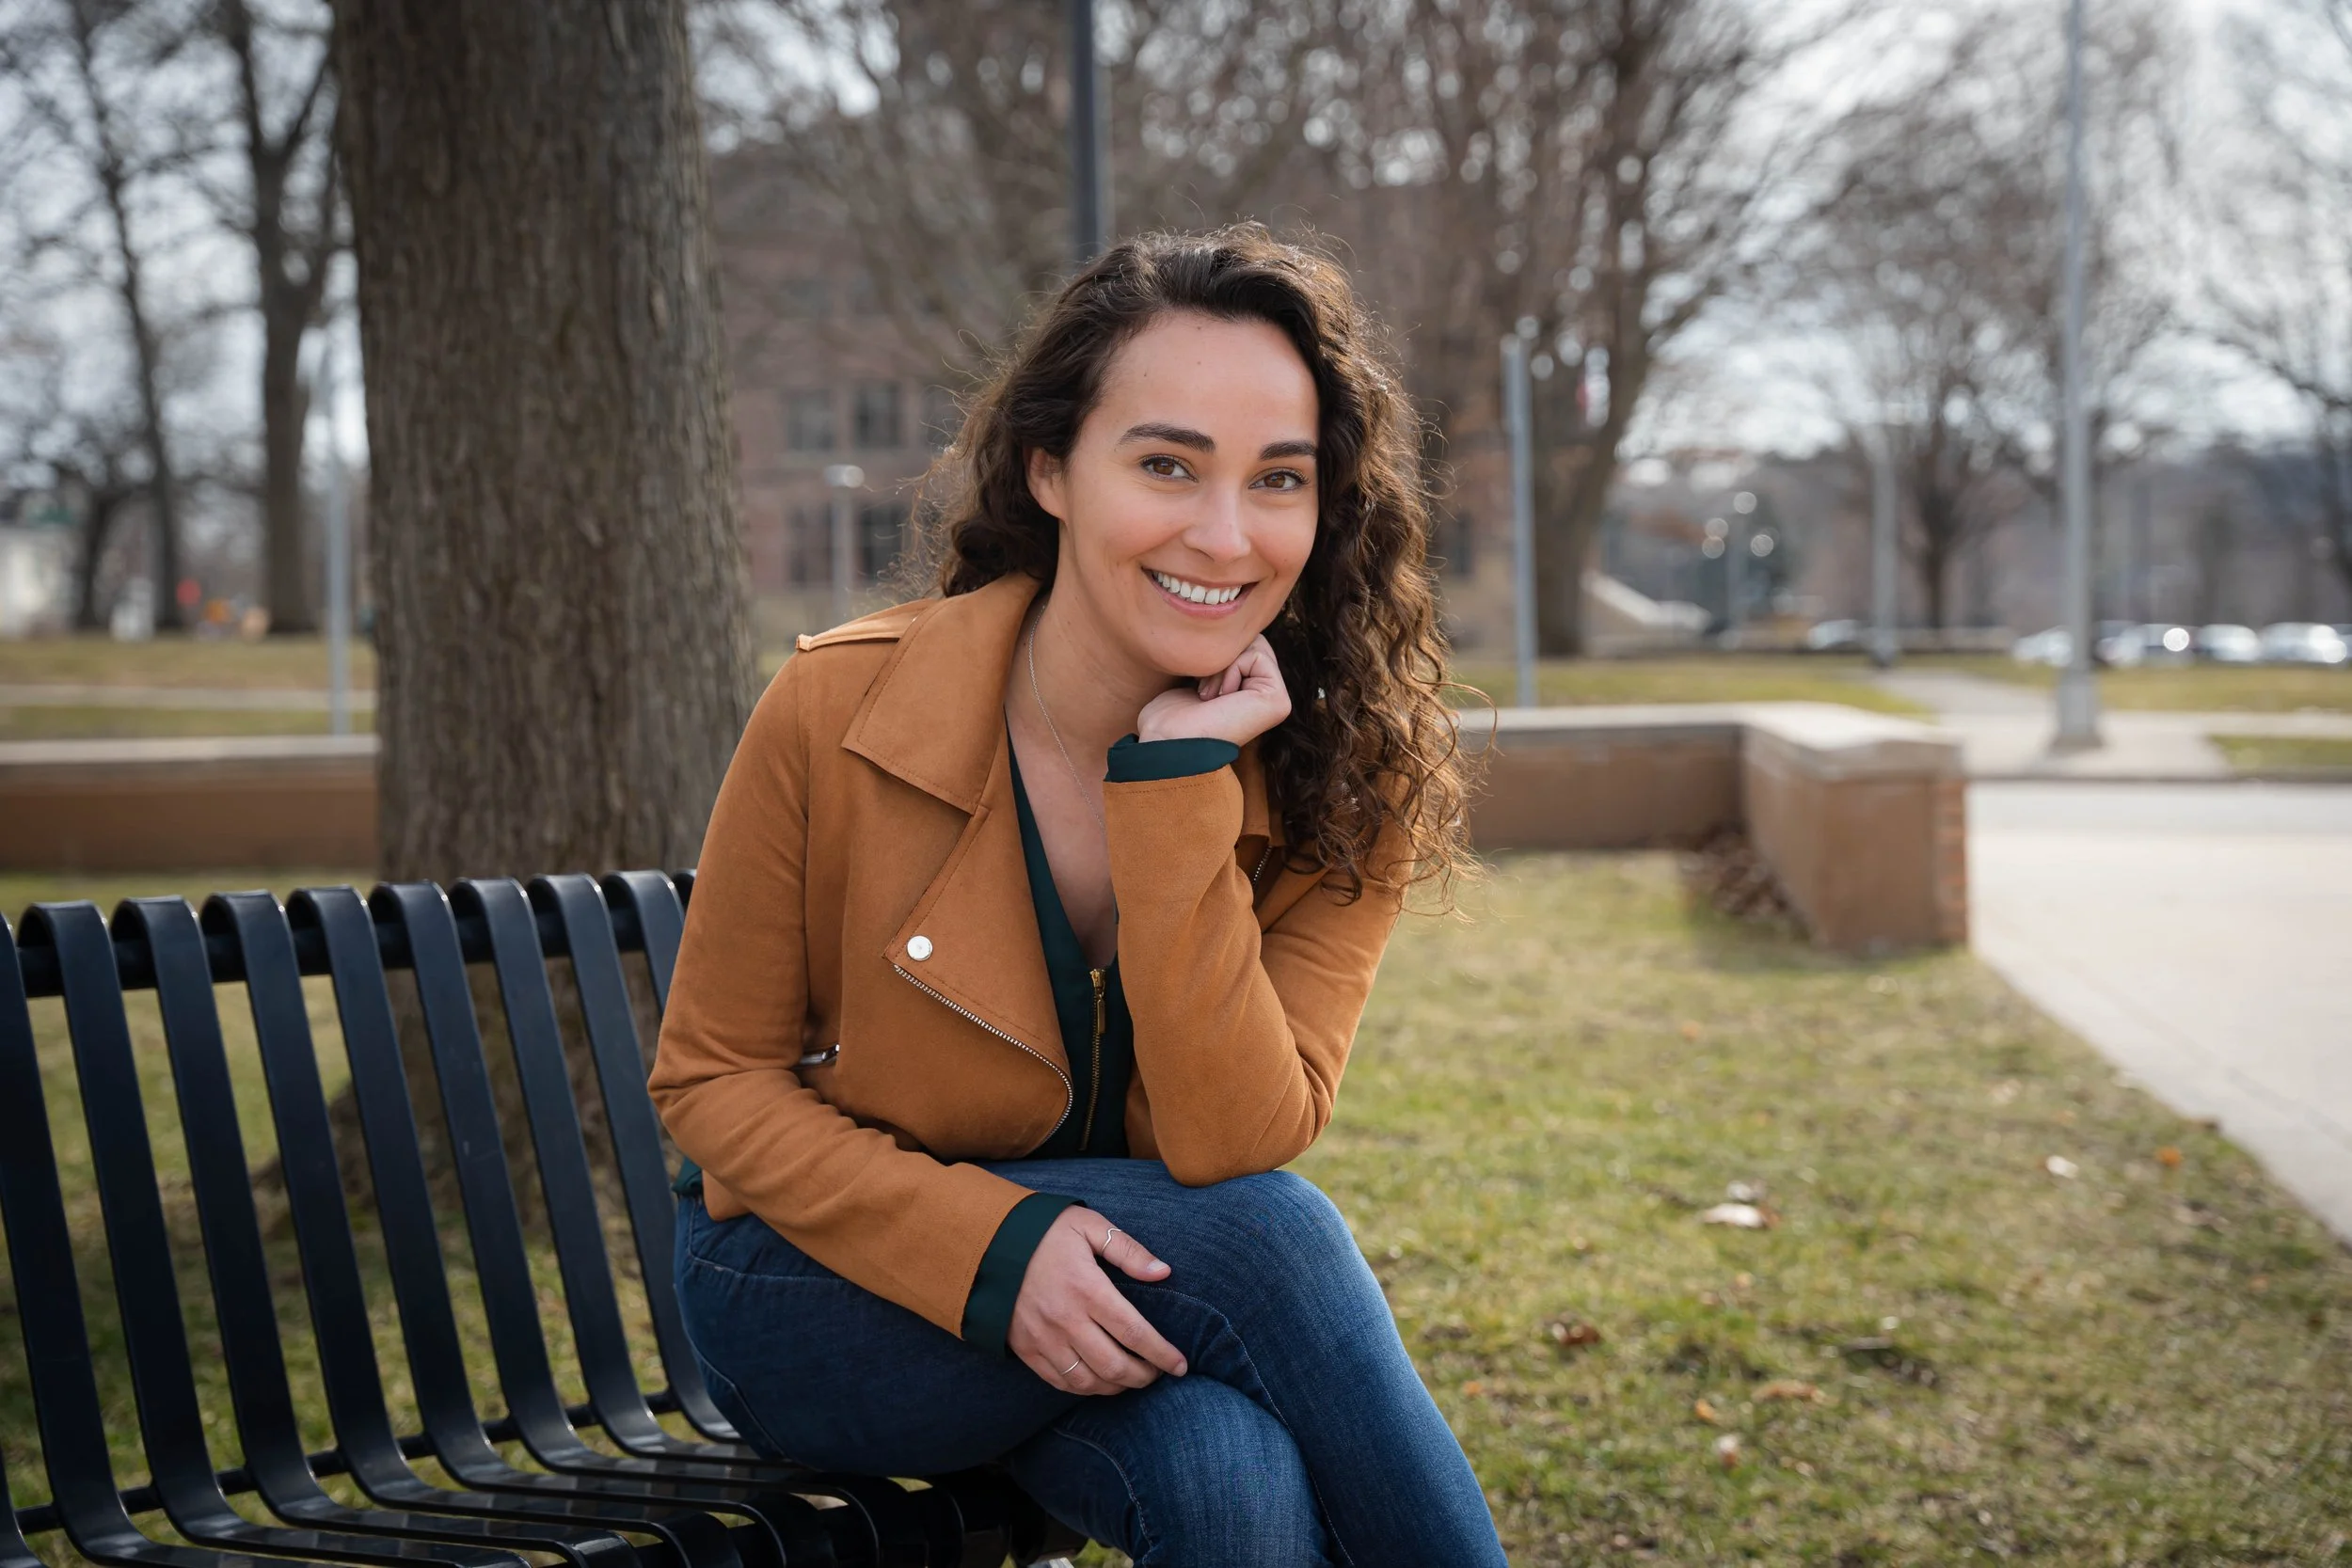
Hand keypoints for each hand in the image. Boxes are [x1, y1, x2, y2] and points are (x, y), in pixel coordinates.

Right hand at [1007, 1208, 1188, 1394]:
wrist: (988, 1245)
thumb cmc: (1044, 1232)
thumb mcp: (1088, 1226)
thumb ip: (1127, 1250)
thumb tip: (1163, 1271)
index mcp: (1087, 1288)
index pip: (1135, 1333)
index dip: (1162, 1354)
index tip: (1180, 1365)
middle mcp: (1066, 1320)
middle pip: (1115, 1366)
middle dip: (1145, 1376)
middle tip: (1158, 1373)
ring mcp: (1044, 1340)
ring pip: (1089, 1382)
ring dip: (1117, 1387)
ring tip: (1132, 1378)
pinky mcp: (1027, 1350)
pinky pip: (1061, 1381)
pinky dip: (1086, 1388)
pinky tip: (1100, 1381)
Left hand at [1135, 633, 1292, 746]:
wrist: (1168, 743)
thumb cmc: (1173, 717)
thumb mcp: (1199, 675)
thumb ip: (1221, 655)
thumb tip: (1227, 626)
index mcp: (1254, 693)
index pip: (1244, 643)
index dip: (1216, 655)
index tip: (1200, 690)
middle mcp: (1269, 698)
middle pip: (1252, 640)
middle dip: (1221, 657)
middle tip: (1204, 693)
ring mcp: (1277, 700)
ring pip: (1255, 643)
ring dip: (1222, 664)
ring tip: (1209, 696)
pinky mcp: (1278, 700)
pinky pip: (1256, 655)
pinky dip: (1229, 670)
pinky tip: (1220, 698)